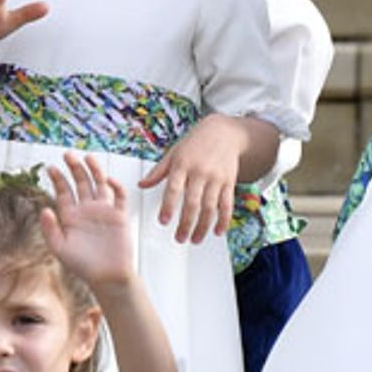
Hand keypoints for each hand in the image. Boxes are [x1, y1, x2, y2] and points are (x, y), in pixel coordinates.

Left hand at [42, 154, 134, 290]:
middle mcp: (86, 210)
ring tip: (87, 157)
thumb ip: (50, 229)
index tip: (51, 168)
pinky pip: (119, 197)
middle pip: (80, 182)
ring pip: (99, 184)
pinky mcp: (119, 216)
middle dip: (74, 168)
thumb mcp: (60, 249)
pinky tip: (108, 180)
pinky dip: (116, 186)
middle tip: (68, 154)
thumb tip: (44, 209)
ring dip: (94, 170)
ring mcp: (103, 211)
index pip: (63, 191)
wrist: (107, 277)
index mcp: (70, 216)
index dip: (58, 179)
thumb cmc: (82, 266)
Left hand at [139, 113, 246, 242]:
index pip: (173, 188)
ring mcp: (216, 178)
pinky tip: (217, 232)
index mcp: (182, 164)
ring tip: (194, 239)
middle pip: (192, 202)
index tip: (163, 222)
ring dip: (202, 227)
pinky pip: (227, 204)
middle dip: (185, 224)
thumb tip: (141, 185)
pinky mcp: (229, 182)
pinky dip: (223, 220)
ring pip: (210, 207)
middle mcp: (200, 172)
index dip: (168, 206)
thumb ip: (158, 171)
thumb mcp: (173, 153)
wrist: (223, 132)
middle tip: (179, 238)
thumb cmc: (194, 143)